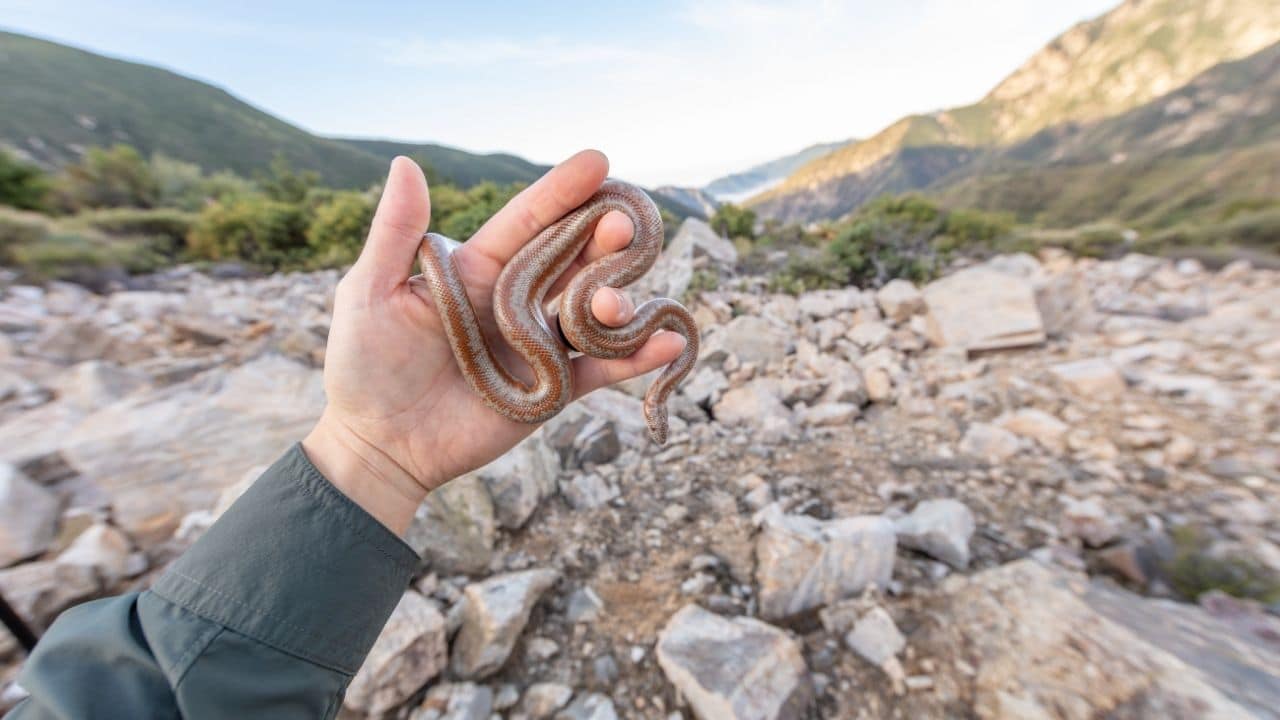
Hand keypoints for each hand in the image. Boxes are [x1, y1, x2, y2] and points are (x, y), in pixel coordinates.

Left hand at [303, 151, 685, 534]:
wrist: (377, 444)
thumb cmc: (364, 363)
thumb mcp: (370, 292)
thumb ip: (395, 232)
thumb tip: (407, 163)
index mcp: (480, 268)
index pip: (529, 221)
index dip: (562, 191)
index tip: (598, 160)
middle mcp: (518, 299)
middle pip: (574, 258)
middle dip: (603, 238)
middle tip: (623, 224)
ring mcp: (540, 343)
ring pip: (594, 310)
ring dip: (616, 299)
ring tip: (612, 302)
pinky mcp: (555, 389)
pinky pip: (603, 368)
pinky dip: (638, 356)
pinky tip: (669, 340)